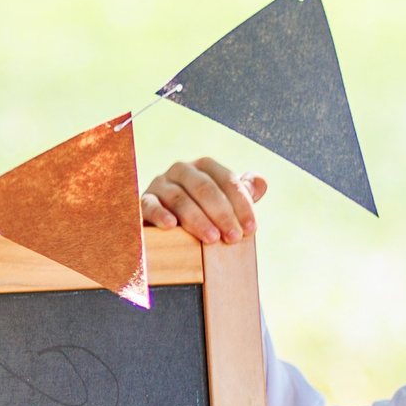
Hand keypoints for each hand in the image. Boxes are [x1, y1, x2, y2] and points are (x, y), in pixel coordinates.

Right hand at [142, 157, 268, 243]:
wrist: (164, 221)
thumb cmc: (201, 211)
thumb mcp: (224, 201)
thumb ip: (243, 192)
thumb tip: (261, 182)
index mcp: (205, 167)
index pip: (227, 181)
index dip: (241, 204)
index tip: (251, 229)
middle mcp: (181, 170)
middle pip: (205, 188)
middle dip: (222, 214)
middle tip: (233, 238)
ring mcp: (161, 184)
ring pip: (180, 199)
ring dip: (197, 219)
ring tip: (211, 239)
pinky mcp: (143, 200)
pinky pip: (150, 205)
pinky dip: (160, 214)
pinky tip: (171, 226)